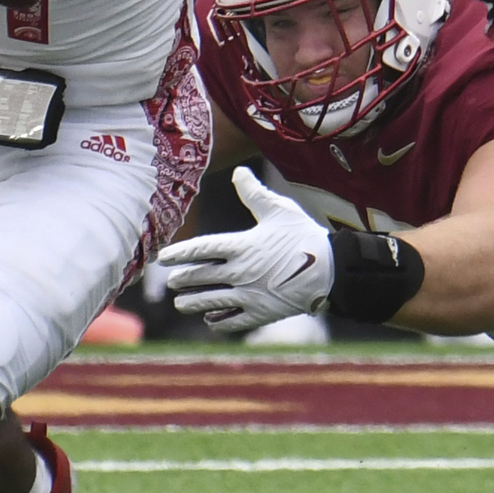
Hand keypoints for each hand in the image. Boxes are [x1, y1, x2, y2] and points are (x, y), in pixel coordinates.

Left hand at [160, 167, 333, 329]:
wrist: (330, 270)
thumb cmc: (304, 236)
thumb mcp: (279, 209)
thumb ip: (254, 193)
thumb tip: (238, 171)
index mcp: (241, 246)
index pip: (201, 249)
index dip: (179, 253)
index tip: (163, 257)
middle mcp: (239, 272)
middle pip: (200, 277)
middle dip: (183, 279)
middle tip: (172, 281)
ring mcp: (249, 295)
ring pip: (211, 301)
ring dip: (192, 303)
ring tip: (181, 303)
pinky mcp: (261, 313)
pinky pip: (232, 320)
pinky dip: (219, 321)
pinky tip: (211, 319)